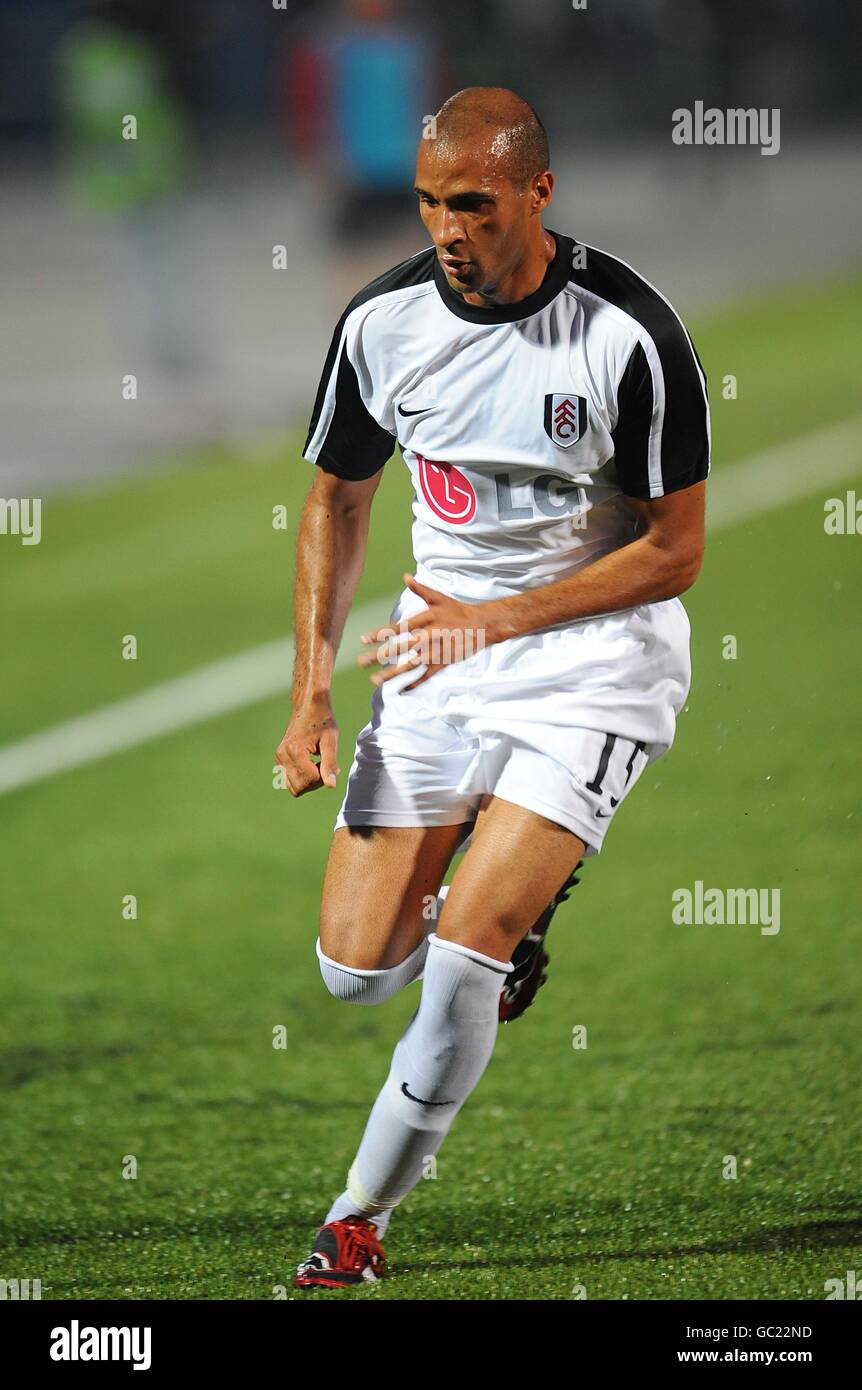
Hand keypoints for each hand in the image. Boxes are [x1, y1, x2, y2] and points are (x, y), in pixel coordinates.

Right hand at [275, 695, 339, 794]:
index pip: (310, 780)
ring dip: (309, 781)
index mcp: (295, 750)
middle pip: (299, 788)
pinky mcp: (279, 758)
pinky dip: (302, 777)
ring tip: (319, 765)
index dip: (325, 777)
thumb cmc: (322, 719)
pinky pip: (290, 779)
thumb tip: (331, 785)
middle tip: (327, 766)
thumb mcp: (330, 740)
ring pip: (293, 787)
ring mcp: (279, 757)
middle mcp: (283, 755)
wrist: (308, 705)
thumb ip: (330, 764)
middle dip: (316, 782)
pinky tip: (312, 763)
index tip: (335, 766)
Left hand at [357, 573, 491, 692]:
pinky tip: (401, 690)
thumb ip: (420, 590)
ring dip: (392, 674)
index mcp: (425, 620)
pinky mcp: (443, 662)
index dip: (380, 634)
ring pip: (410, 665)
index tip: (363, 639)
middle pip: (400, 648)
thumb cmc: (457, 610)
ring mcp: (436, 651)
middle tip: (361, 662)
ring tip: (375, 680)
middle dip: (379, 656)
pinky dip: (414, 683)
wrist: (482, 625)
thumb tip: (405, 576)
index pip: (398, 628)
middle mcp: (428, 636)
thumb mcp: (439, 598)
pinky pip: (426, 675)